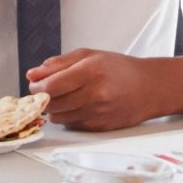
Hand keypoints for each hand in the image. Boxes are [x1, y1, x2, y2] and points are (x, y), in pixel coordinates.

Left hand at [31, 49, 182, 131]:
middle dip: (43, 98)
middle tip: (45, 91)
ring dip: (55, 109)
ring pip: (60, 118)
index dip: (38, 87)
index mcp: (91, 72)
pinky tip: (77, 106)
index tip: (35, 85)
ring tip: (63, 97)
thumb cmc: (119, 69)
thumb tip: (32, 74)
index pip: (53, 86)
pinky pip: (72, 125)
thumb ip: (58, 64)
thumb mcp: (89, 55)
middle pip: (53, 104)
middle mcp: (96, 94)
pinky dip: (68, 117)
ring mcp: (99, 113)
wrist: (149, 88)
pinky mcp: (101, 127)